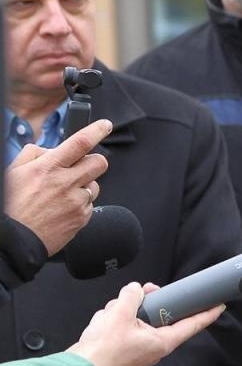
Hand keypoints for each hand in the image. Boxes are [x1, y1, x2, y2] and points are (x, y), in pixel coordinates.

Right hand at [4, 119, 112, 254]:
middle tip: (80, 167)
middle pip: (99, 162)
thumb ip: (34, 155)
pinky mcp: (81, 218)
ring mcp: (76, 202)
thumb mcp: (13, 172)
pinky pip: (89, 205)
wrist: (14, 240)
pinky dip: (79, 204)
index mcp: (48, 167)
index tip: (105, 125)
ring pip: (95, 185)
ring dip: (83, 186)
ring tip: (62, 195)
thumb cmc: (11, 205)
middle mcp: (65, 183)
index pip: (80, 142)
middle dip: (93, 161)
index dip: (97, 131)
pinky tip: (61, 209)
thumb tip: (51, 149)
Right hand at [67, 282, 223, 365]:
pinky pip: (123, 325)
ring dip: (123, 312)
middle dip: (148, 302)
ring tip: (110, 317)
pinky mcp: (124, 348)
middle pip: (160, 315)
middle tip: (145, 292)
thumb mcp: (120, 313)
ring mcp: (139, 348)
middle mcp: (155, 346)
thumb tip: (135, 290)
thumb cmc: (103, 349)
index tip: (219, 304)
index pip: (192, 324)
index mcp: (163, 341)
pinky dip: (112, 320)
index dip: (207, 313)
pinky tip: (103, 324)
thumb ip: (132, 296)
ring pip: (137, 317)